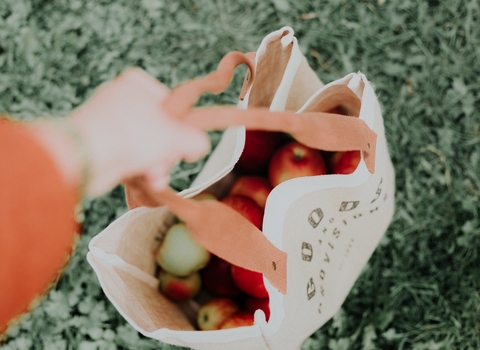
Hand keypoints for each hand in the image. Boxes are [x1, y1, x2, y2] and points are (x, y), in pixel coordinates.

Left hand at [34, 68, 209, 196]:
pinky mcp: (100, 144)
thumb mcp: (176, 136)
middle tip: (167, 160)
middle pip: (159, 129)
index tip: (184, 141)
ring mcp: (109, 122)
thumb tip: (199, 146)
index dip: (181, 126)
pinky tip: (145, 180)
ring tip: (155, 176)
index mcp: (137, 85)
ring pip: (144, 146)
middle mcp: (121, 99)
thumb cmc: (129, 134)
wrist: (85, 156)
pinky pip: (128, 156)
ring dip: (154, 165)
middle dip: (166, 152)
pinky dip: (137, 169)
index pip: (171, 104)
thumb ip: (195, 140)